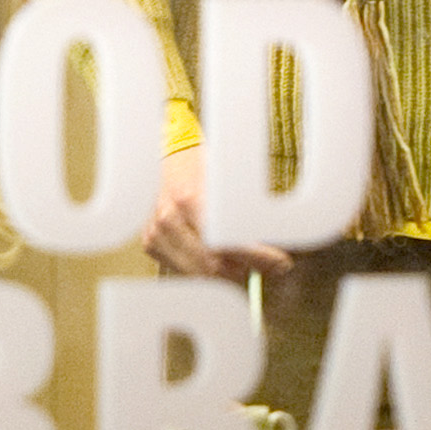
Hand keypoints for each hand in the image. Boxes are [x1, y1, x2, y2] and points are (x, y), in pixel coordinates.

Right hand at [142, 143, 289, 279]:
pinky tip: (215, 254)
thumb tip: (275, 249)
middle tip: (262, 263)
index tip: (280, 264)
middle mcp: (169, 219)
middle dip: (242, 269)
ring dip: (224, 273)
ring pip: (199, 275)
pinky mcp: (150, 243)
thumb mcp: (228, 180)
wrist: (169, 154)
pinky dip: (204, 268)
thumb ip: (247, 216)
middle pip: (213, 268)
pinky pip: (184, 270)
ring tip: (240, 259)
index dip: (258, 258)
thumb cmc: (202, 164)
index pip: (229, 243)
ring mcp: (156, 233)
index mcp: (190, 199)